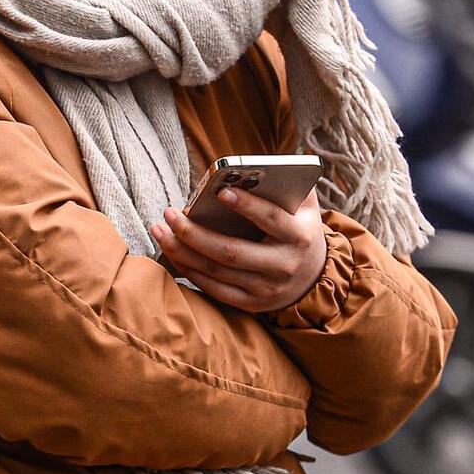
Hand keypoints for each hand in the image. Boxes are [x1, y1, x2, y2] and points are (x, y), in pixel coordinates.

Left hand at [150, 189, 329, 313]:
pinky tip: (173, 253)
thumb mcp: (304, 206)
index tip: (220, 192)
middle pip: (232, 252)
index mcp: (299, 236)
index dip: (246, 206)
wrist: (314, 277)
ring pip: (217, 272)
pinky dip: (190, 272)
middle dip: (195, 233)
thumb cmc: (299, 229)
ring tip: (160, 230)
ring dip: (183, 252)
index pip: (271, 219)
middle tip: (169, 213)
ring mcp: (267, 289)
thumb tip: (250, 168)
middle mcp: (283, 266)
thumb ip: (288, 184)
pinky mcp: (252, 304)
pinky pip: (215, 290)